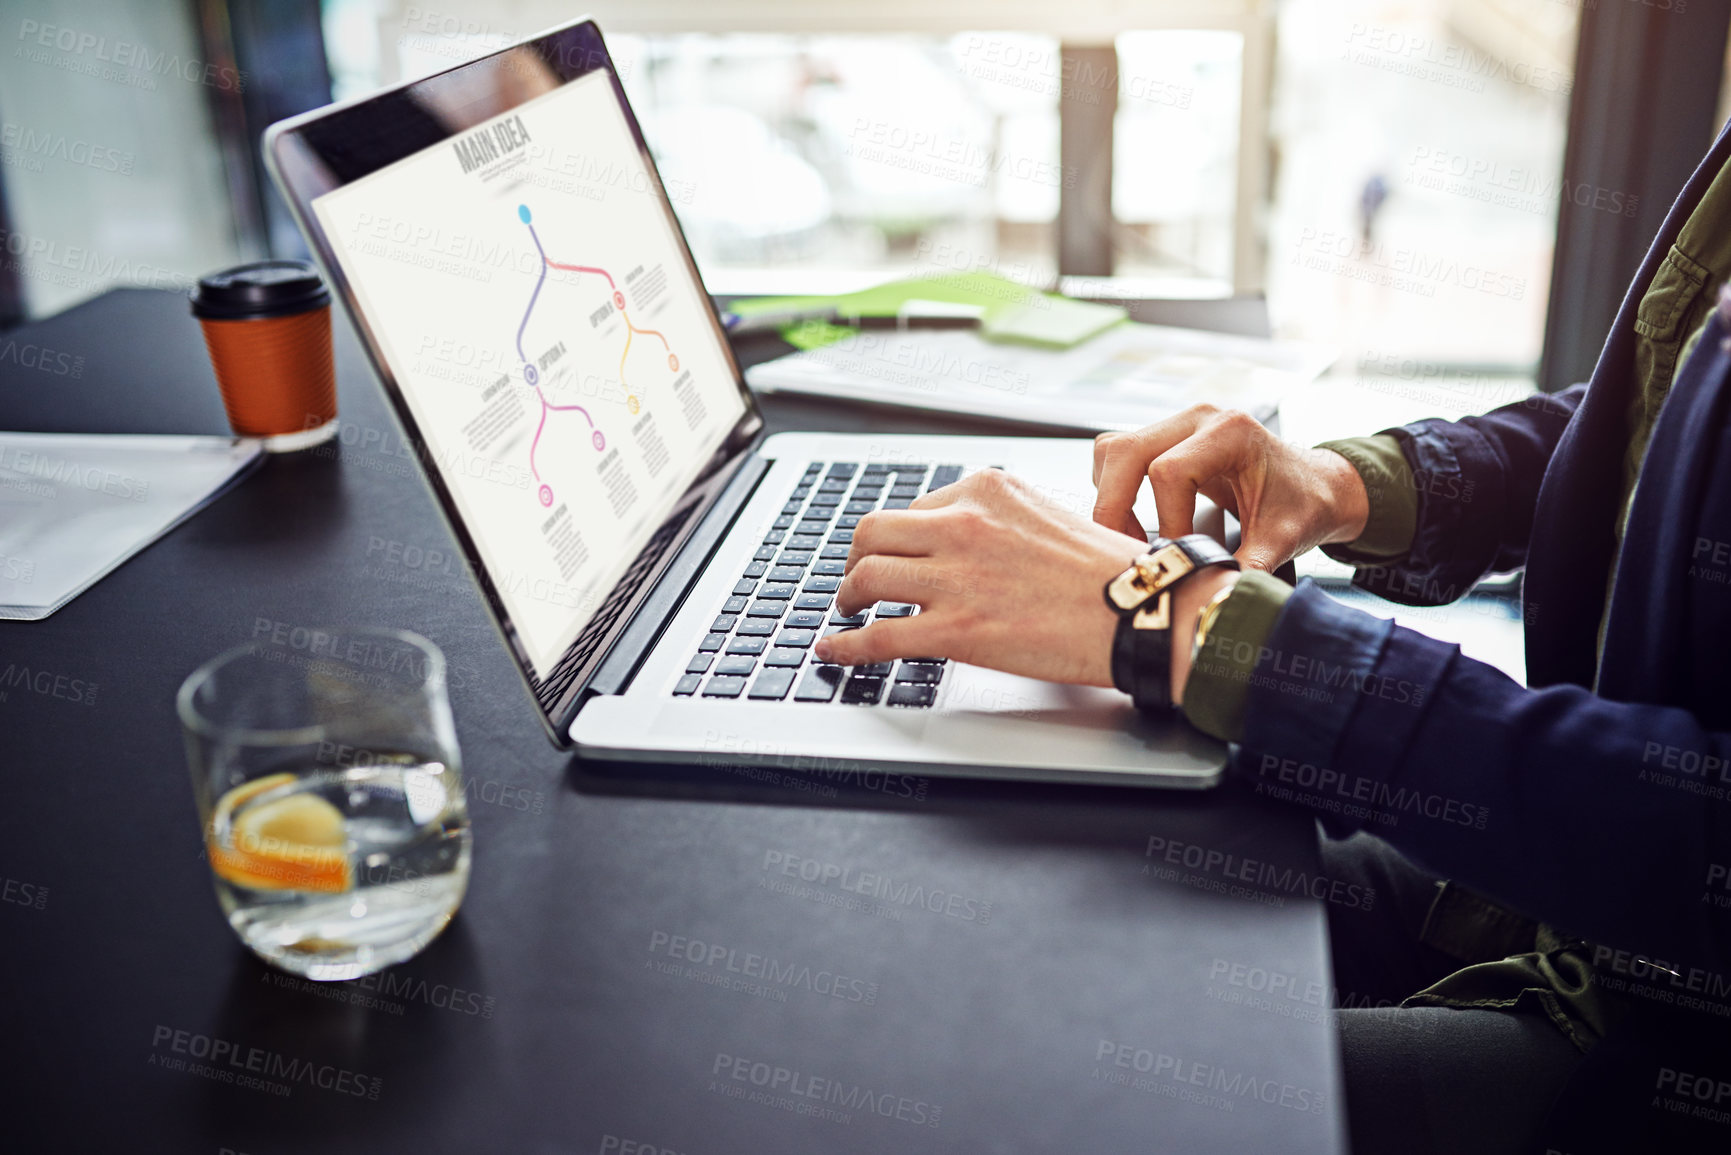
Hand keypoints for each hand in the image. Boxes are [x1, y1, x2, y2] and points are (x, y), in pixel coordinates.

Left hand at [813, 470, 1146, 684]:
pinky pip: (879, 637)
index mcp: (986, 491)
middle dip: (860, 558)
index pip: (916, 509)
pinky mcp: (956, 629)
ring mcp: (956, 577)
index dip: (899, 538)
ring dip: (849, 597)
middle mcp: (963, 525)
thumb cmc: (1111, 572)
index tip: (894, 553)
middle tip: (860, 579)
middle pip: (874, 532)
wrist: (1142, 610)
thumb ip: (1000, 520)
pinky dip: (847, 645)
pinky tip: (835, 649)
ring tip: (850, 610)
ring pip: (868, 577)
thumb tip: (967, 541)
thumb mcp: (1047, 515)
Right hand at [1091, 405, 1369, 571]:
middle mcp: (1199, 419)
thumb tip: (1213, 604)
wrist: (1316, 486)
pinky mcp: (1165, 438)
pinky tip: (1137, 523)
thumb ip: (1245, 569)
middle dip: (1115, 508)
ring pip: (1112, 451)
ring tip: (1132, 539)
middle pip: (1125, 453)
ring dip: (1110, 498)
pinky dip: (1114, 491)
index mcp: (1231, 433)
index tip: (1179, 557)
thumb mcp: (1281, 541)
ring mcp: (1178, 425)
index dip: (1166, 522)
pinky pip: (1118, 457)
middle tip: (1127, 553)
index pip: (1170, 472)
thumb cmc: (1304, 504)